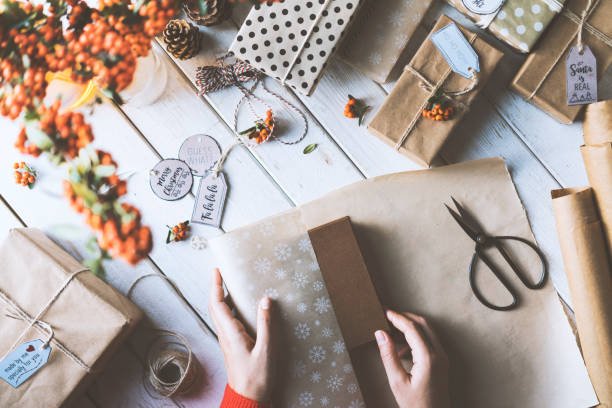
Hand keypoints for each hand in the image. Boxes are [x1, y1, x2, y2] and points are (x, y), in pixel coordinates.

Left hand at [209, 268, 275, 402]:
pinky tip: (239, 307)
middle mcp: (225, 335)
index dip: (215, 286)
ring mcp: (227, 341)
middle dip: (216, 288)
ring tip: (230, 285)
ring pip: (219, 314)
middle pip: (215, 307)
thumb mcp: (266, 350)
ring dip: (221, 297)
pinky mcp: (232, 345)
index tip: (216, 271)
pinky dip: (229, 309)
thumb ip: (265, 324)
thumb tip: (265, 300)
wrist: (247, 399)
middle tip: (221, 273)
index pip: (218, 304)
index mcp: (230, 334)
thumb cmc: (256, 378)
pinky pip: (227, 322)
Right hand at [375, 310, 449, 407]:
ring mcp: (443, 358)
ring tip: (392, 330)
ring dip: (411, 326)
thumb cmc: (416, 405)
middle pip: (423, 324)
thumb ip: (388, 356)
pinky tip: (402, 349)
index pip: (412, 328)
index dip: (398, 318)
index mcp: (428, 358)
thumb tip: (380, 334)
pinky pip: (430, 341)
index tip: (385, 312)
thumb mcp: (397, 382)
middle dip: (405, 317)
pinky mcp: (442, 362)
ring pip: (428, 331)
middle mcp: (439, 354)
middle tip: (389, 316)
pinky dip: (416, 337)